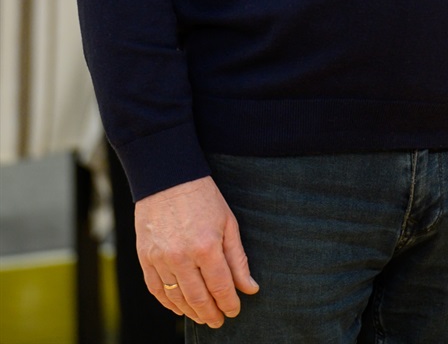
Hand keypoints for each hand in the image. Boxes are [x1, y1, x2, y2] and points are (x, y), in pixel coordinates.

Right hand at [135, 175, 258, 327]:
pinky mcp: (145, 258)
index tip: (234, 311)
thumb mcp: (228, 222)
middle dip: (211, 314)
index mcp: (206, 246)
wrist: (167, 177)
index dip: (229, 304)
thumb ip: (237, 259)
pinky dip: (168, 304)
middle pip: (198, 298)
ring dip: (191, 312)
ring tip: (202, 317)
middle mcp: (181, 257)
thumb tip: (250, 288)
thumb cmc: (203, 197)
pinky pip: (156, 290)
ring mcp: (161, 259)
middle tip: (219, 321)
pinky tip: (179, 308)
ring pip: (177, 298)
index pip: (220, 287)